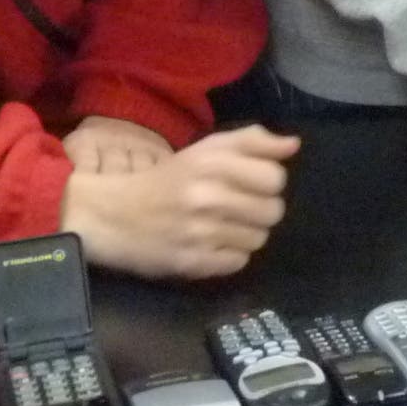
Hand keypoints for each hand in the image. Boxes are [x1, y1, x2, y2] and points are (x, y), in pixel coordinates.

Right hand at [60, 126, 297, 280]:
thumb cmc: (169, 179)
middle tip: (238, 209)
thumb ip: (252, 142)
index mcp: (212, 163)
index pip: (275, 179)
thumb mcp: (207, 149)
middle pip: (273, 211)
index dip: (268, 184)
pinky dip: (230, 256)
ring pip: (259, 239)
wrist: (113, 216)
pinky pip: (239, 262)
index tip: (251, 185)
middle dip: (261, 211)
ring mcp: (199, 232)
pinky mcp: (191, 263)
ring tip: (223, 227)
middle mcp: (207, 196)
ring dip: (246, 234)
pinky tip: (211, 245)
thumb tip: (294, 145)